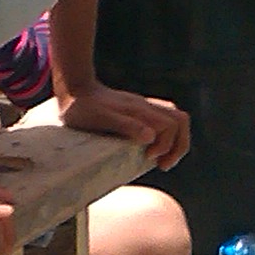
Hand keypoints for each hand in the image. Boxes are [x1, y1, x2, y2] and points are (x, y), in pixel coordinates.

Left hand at [55, 83, 190, 169]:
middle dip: (178, 146)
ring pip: (176, 118)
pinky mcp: (139, 110)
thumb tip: (151, 137)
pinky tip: (153, 148)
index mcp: (140, 110)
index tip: (148, 157)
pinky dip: (167, 135)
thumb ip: (126, 126)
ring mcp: (144, 107)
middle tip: (162, 165)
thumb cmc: (82, 108)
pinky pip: (165, 119)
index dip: (165, 145)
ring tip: (162, 159)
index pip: (171, 125)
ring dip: (175, 141)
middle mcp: (145, 106)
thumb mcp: (101, 119)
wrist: (73, 89)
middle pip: (181, 120)